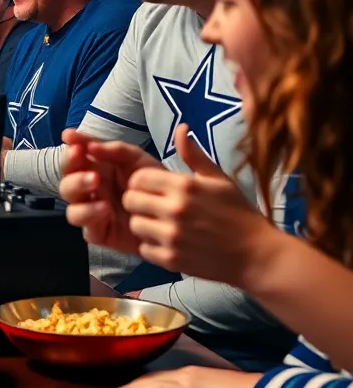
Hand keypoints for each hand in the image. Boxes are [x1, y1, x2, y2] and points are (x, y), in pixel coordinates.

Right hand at [59, 128, 161, 253]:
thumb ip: (115, 149)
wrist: (179, 215)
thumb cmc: (156, 183)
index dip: (70, 149)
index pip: (74, 159)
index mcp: (96, 171)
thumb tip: (87, 143)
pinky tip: (105, 209)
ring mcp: (93, 213)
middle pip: (66, 182)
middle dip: (71, 170)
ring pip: (71, 206)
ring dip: (78, 192)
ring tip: (94, 181)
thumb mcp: (138, 159)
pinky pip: (86, 228)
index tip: (70, 139)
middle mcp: (90, 193)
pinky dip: (90, 215)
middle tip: (85, 158)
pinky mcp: (100, 233)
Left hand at [121, 124, 274, 284]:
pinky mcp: (172, 260)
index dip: (141, 183)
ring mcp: (173, 236)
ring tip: (162, 226)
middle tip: (154, 208)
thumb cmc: (238, 213)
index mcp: (185, 186)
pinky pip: (144, 250)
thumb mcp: (219, 179)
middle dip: (138, 203)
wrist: (257, 255)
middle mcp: (175, 209)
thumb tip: (181, 128)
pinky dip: (153, 248)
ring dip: (145, 226)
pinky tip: (169, 245)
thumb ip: (194, 155)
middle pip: (130, 201)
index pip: (138, 178)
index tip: (152, 190)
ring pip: (135, 225)